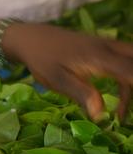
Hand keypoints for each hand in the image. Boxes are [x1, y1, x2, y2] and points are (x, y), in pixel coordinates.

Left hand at [4, 24, 132, 119]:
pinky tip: (118, 104)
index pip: (132, 71)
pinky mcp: (104, 50)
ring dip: (132, 86)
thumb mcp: (56, 79)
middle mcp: (108, 48)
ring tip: (121, 115)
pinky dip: (127, 82)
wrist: (30, 38)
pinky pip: (125, 63)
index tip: (130, 109)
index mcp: (99, 57)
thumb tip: (101, 115)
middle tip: (125, 111)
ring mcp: (107, 47)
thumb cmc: (42, 59)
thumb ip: (80, 94)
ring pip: (132, 62)